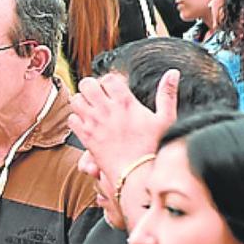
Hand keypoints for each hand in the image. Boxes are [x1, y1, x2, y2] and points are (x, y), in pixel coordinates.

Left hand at [69, 69, 176, 187]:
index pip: (108, 78)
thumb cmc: (152, 146)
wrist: (135, 171)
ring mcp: (94, 123)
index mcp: (126, 103)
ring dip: (81, 100)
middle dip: (91, 86)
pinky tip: (86, 122)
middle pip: (87, 84)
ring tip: (90, 106)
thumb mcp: (166, 118)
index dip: (109, 81)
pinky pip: (71, 120)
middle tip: (97, 94)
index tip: (112, 88)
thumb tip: (172, 73)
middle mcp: (107, 110)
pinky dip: (76, 118)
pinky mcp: (86, 137)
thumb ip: (167, 94)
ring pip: (76, 100)